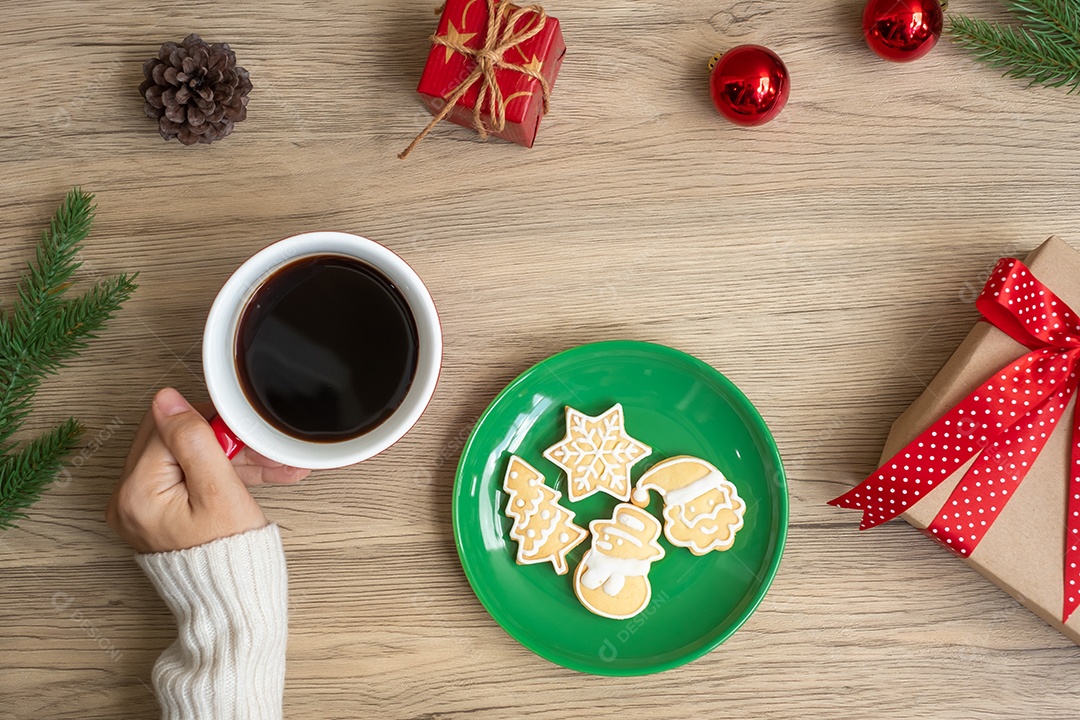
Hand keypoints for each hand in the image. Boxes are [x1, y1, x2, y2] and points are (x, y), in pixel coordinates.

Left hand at [107, 388, 310, 552]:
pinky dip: (215, 473)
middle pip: (172, 439)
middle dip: (219, 438)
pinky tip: (248, 474)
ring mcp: (138, 507)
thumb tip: (167, 398)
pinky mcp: (153, 512)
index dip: (211, 427)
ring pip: (182, 456)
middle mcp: (126, 499)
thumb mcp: (219, 492)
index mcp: (135, 493)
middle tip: (255, 448)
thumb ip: (193, 441)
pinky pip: (182, 476)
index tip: (243, 439)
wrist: (231, 604)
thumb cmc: (229, 559)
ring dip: (225, 456)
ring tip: (266, 465)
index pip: (169, 428)